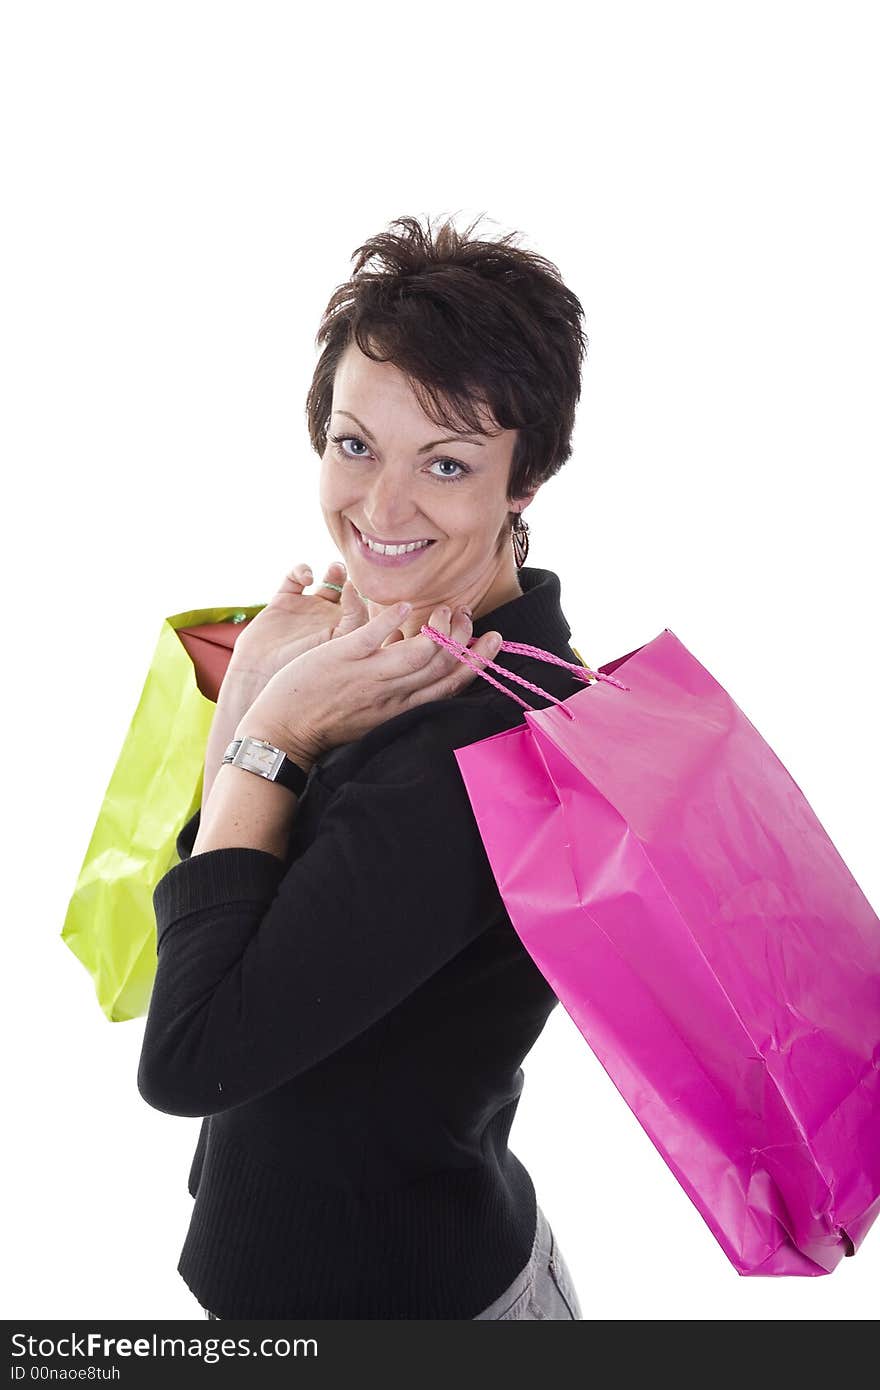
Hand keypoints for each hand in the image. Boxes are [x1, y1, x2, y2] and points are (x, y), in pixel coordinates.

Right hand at [228, 560, 370, 684]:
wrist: (261, 677)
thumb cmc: (305, 671)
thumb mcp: (340, 646)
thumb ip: (355, 619)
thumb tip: (356, 588)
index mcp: (345, 632)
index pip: (364, 608)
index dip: (364, 595)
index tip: (355, 589)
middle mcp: (329, 620)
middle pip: (349, 591)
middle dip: (352, 578)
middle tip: (350, 572)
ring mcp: (307, 609)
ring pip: (327, 581)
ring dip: (335, 571)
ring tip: (335, 570)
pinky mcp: (284, 601)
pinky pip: (295, 577)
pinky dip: (302, 571)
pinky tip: (307, 578)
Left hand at [235, 601, 503, 764]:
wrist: (283, 733)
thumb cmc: (328, 724)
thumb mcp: (374, 715)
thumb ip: (399, 694)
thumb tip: (421, 666)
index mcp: (401, 710)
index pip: (451, 685)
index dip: (478, 661)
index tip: (492, 640)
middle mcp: (392, 694)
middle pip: (443, 663)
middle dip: (465, 636)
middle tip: (470, 616)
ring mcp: (369, 674)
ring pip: (420, 649)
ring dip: (440, 625)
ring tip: (447, 608)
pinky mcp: (343, 657)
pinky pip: (376, 632)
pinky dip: (394, 617)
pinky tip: (406, 606)